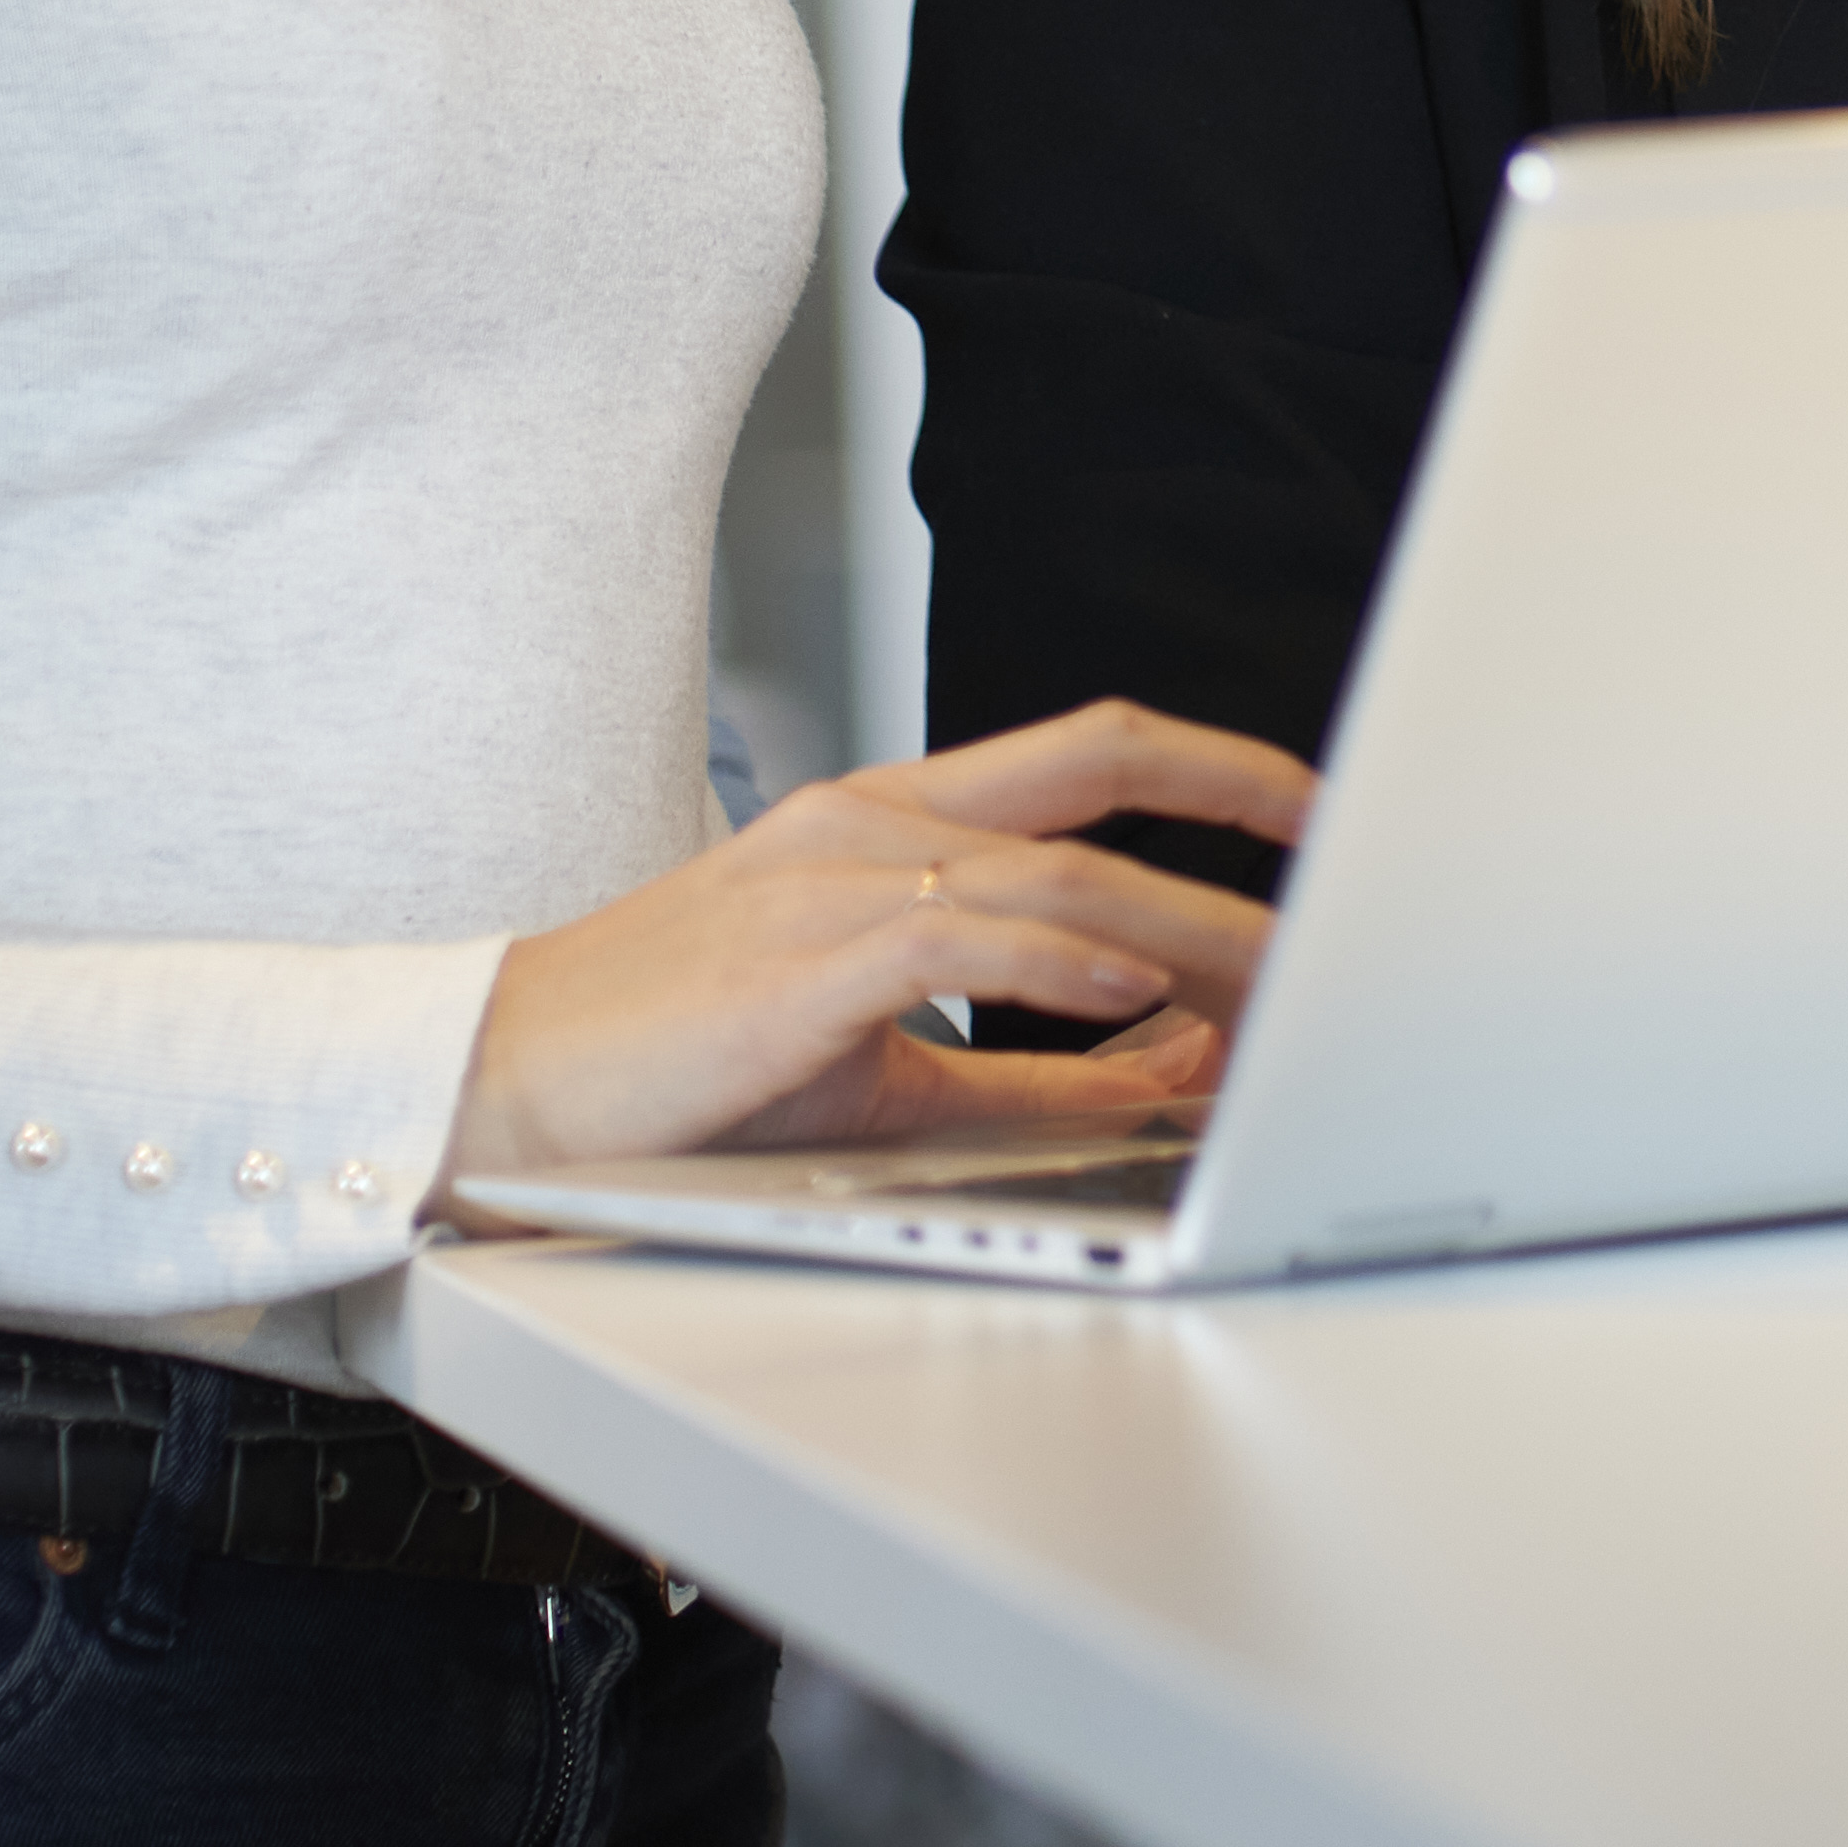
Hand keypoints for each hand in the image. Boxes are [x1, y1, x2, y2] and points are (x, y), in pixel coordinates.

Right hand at [441, 700, 1312, 1204]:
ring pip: (1055, 866)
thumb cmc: (675, 1073)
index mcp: (890, 824)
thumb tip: (1178, 1056)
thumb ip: (1035, 1070)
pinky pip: (960, 937)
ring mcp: (832, 879)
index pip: (1087, 753)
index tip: (1316, 809)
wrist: (496, 1093)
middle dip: (1241, 797)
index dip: (1216, 768)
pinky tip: (1135, 988)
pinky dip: (1062, 960)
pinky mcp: (798, 959)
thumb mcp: (886, 1064)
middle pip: (1097, 761)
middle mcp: (871, 823)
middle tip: (1351, 853)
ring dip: (1188, 923)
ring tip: (1286, 968)